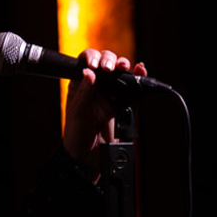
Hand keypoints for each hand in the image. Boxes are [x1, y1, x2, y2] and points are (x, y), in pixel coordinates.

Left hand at [62, 48, 147, 176]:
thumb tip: (89, 73)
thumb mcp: (77, 112)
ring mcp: (111, 96)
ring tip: (124, 68)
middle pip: (106, 64)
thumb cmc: (76, 135)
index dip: (92, 58)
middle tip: (109, 68)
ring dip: (124, 66)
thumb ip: (84, 92)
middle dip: (110, 60)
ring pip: (120, 74)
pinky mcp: (123, 106)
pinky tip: (140, 71)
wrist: (88, 157)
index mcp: (81, 85)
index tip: (95, 65)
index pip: (86, 63)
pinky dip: (138, 79)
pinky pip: (133, 90)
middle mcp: (97, 88)